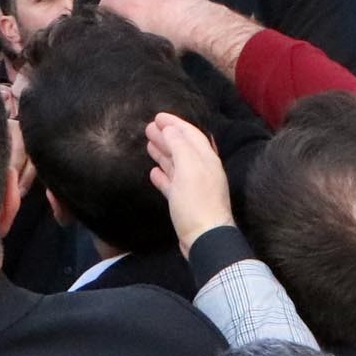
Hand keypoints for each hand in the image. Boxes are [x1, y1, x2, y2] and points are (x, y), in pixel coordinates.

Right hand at [99, 0, 259, 78]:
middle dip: (125, 3)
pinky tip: (175, 13)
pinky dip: (165, 0)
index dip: (106, 8)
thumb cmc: (171, 39)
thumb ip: (129, 39)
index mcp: (129, 5)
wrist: (201, 24)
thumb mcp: (145, 46)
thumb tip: (123, 45)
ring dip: (146, 1)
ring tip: (156, 18)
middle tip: (131, 19)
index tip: (108, 19)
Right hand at [145, 111, 236, 254]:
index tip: (157, 116)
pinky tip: (153, 172)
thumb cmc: (197, 201)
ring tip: (149, 144)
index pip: (191, 134)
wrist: (205, 238)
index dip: (175, 123)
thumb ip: (180, 146)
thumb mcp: (188, 169)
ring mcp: (194, 187)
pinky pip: (173, 183)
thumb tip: (171, 130)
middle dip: (167, 136)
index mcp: (206, 159)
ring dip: (164, 153)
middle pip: (183, 147)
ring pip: (177, 164)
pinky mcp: (186, 202)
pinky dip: (163, 175)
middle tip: (149, 127)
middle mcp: (202, 170)